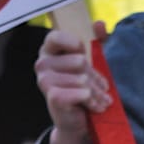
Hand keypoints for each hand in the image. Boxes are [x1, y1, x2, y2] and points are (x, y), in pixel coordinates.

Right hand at [36, 22, 109, 143]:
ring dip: (97, 91)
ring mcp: (44, 81)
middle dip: (94, 76)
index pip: (56, 36)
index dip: (74, 44)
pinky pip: (81, 93)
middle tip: (101, 87)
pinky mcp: (53, 97)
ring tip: (100, 99)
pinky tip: (95, 106)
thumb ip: (99, 39)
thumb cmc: (84, 86)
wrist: (78, 119)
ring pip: (82, 79)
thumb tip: (99, 24)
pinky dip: (92, 101)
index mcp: (49, 50)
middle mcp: (42, 64)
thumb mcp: (94, 60)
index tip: (83, 53)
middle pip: (79, 61)